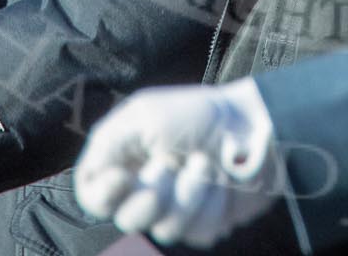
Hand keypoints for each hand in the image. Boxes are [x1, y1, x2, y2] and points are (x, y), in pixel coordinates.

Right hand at [75, 81, 279, 247]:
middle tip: (171, 165)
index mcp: (126, 158)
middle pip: (126, 217)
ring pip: (163, 228)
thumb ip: (105, 146)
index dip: (103, 195)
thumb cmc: (200, 114)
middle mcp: (145, 185)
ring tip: (205, 164)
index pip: (92, 194)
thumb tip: (90, 181)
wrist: (257, 126)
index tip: (123, 178)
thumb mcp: (144, 115)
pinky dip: (209, 203)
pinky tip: (221, 182)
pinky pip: (195, 232)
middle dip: (152, 193)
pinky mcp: (204, 222)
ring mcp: (176, 207)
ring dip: (187, 194)